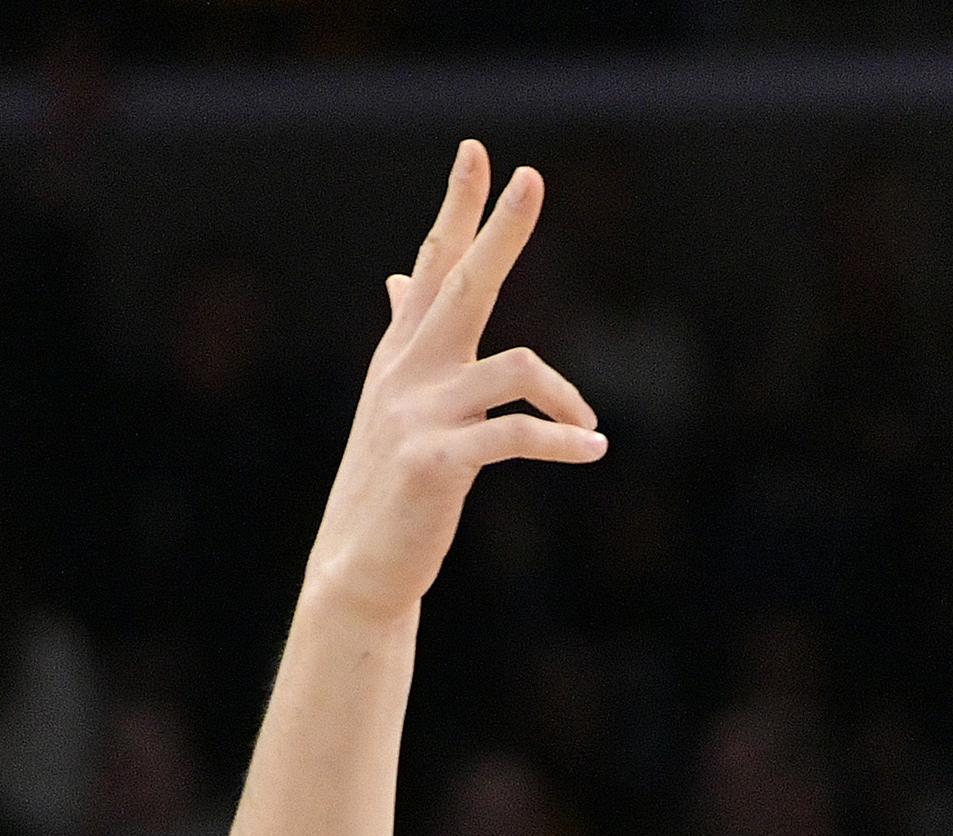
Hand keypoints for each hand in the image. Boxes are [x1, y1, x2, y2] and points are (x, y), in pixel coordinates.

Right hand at [300, 144, 604, 620]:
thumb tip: (398, 275)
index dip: (456, 209)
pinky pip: (516, 436)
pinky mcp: (436, 461)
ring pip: (513, 367)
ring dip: (564, 394)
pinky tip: (592, 449)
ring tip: (588, 423)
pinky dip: (562, 441)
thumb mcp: (393, 401)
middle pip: (462, 284)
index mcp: (403, 354)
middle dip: (497, 230)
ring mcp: (418, 414)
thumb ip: (405, 333)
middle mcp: (407, 372)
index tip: (477, 151)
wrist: (359, 566)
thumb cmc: (389, 483)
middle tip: (530, 177)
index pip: (432, 265)